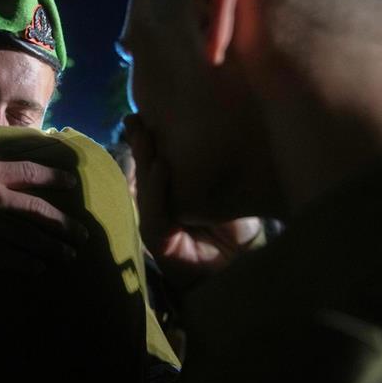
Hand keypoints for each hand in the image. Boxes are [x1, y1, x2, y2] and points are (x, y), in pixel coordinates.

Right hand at [0, 134, 86, 272]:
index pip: (30, 174)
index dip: (55, 177)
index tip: (73, 182)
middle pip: (38, 213)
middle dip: (63, 224)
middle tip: (83, 233)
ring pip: (25, 239)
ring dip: (50, 248)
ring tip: (69, 255)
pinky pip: (2, 257)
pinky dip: (23, 263)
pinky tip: (39, 268)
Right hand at [124, 114, 260, 286]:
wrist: (245, 269)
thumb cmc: (238, 229)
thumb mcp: (224, 191)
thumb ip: (207, 169)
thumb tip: (206, 127)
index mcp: (170, 190)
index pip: (152, 159)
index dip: (145, 138)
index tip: (142, 113)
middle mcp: (157, 204)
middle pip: (142, 169)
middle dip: (139, 143)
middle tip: (136, 119)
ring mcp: (154, 222)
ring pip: (143, 188)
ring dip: (144, 160)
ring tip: (147, 135)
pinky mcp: (158, 241)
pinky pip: (153, 214)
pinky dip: (156, 190)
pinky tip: (160, 167)